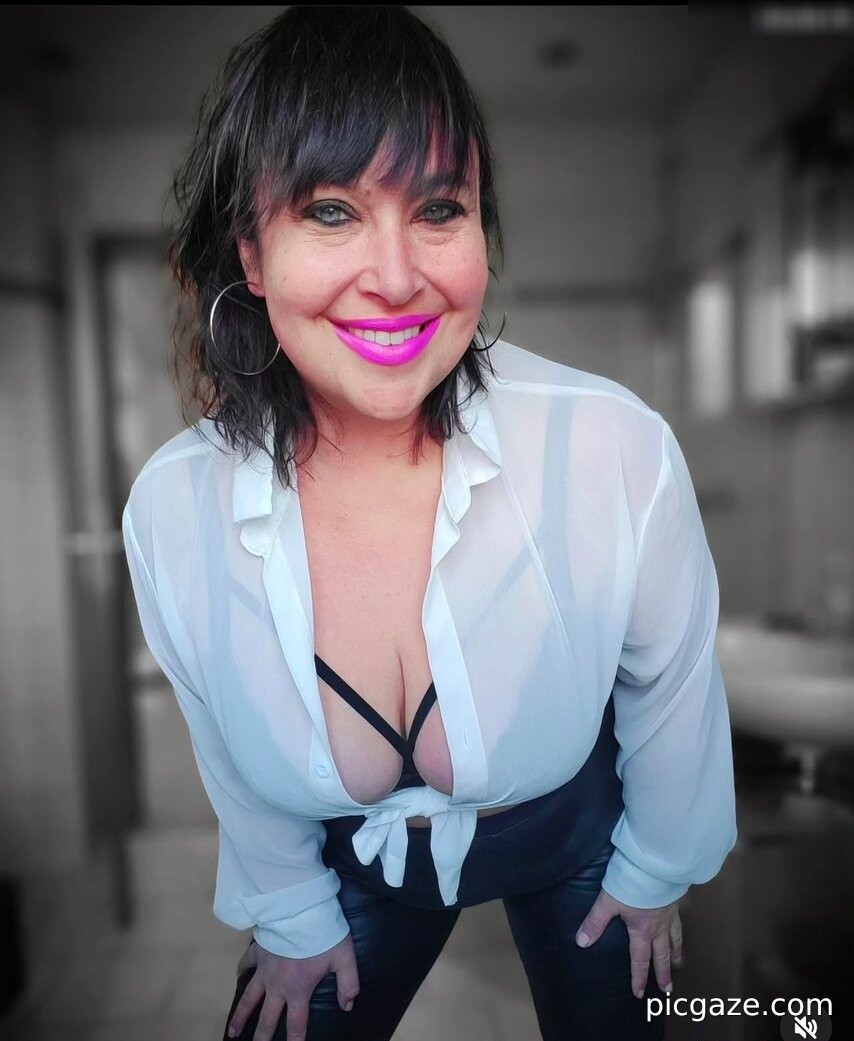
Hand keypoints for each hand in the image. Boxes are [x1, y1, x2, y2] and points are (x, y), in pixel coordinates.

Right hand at [227, 932, 359, 1040]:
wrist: (298, 908)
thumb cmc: (322, 933)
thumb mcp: (344, 957)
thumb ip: (348, 983)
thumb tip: (347, 1006)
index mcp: (298, 990)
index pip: (296, 1024)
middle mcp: (277, 985)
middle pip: (267, 1018)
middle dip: (262, 1036)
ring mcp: (264, 968)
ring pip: (250, 997)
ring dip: (241, 1015)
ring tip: (233, 1031)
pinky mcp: (258, 950)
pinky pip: (246, 962)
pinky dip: (241, 970)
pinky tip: (237, 976)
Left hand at [575, 889, 682, 997]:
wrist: (656, 863)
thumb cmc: (633, 881)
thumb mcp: (608, 901)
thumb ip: (595, 922)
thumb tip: (581, 942)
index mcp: (642, 929)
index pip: (639, 959)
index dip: (638, 977)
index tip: (639, 993)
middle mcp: (659, 926)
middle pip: (662, 954)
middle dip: (663, 973)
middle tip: (667, 989)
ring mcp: (670, 913)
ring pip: (675, 939)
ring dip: (676, 954)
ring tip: (678, 965)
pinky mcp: (676, 900)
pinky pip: (680, 922)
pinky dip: (681, 931)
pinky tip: (680, 929)